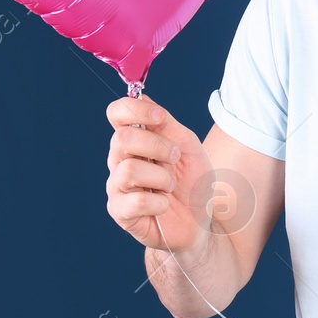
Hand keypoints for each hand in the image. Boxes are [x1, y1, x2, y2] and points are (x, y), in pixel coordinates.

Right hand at [104, 94, 211, 254]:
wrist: (200, 221)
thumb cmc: (191, 181)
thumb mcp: (187, 146)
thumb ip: (166, 124)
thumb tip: (143, 96)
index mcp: (135, 140)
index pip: (117, 113)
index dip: (135, 109)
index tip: (159, 118)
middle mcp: (120, 160)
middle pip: (121, 139)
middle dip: (158, 146)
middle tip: (175, 158)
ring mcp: (117, 186)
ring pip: (128, 170)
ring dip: (161, 177)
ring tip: (171, 186)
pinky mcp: (120, 212)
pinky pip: (134, 201)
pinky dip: (159, 202)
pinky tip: (165, 205)